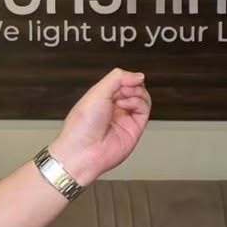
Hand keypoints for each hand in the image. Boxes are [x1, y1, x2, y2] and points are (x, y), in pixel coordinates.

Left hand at [54, 68, 150, 186]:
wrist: (83, 151)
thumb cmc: (82, 125)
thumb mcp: (97, 92)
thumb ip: (118, 78)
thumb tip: (138, 75)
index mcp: (102, 98)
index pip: (121, 81)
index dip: (124, 77)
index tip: (123, 78)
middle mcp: (114, 108)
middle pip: (134, 88)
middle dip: (131, 84)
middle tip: (124, 88)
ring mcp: (125, 118)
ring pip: (142, 98)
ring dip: (136, 92)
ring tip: (124, 96)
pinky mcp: (135, 128)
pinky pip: (144, 109)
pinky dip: (138, 102)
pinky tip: (126, 105)